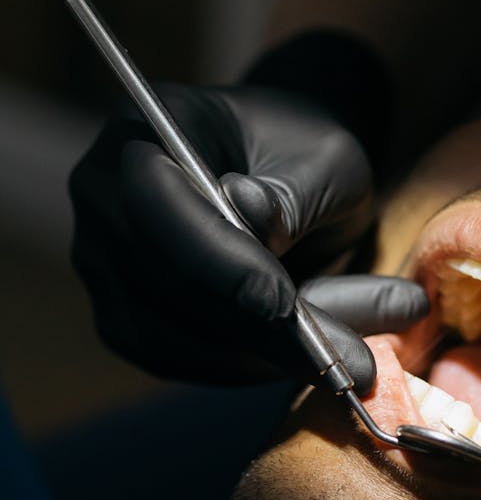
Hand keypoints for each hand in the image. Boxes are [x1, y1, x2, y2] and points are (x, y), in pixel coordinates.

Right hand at [69, 83, 426, 393]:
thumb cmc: (308, 154)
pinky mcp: (128, 317)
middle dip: (263, 330)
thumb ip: (292, 191)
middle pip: (167, 286)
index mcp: (139, 132)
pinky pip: (184, 361)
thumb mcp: (325, 158)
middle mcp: (103, 200)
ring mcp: (105, 264)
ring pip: (179, 338)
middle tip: (354, 362)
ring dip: (273, 356)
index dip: (218, 262)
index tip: (284, 304)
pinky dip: (253, 368)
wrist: (286, 175)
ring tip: (358, 356)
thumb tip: (248, 211)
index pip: (158, 204)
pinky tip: (313, 357)